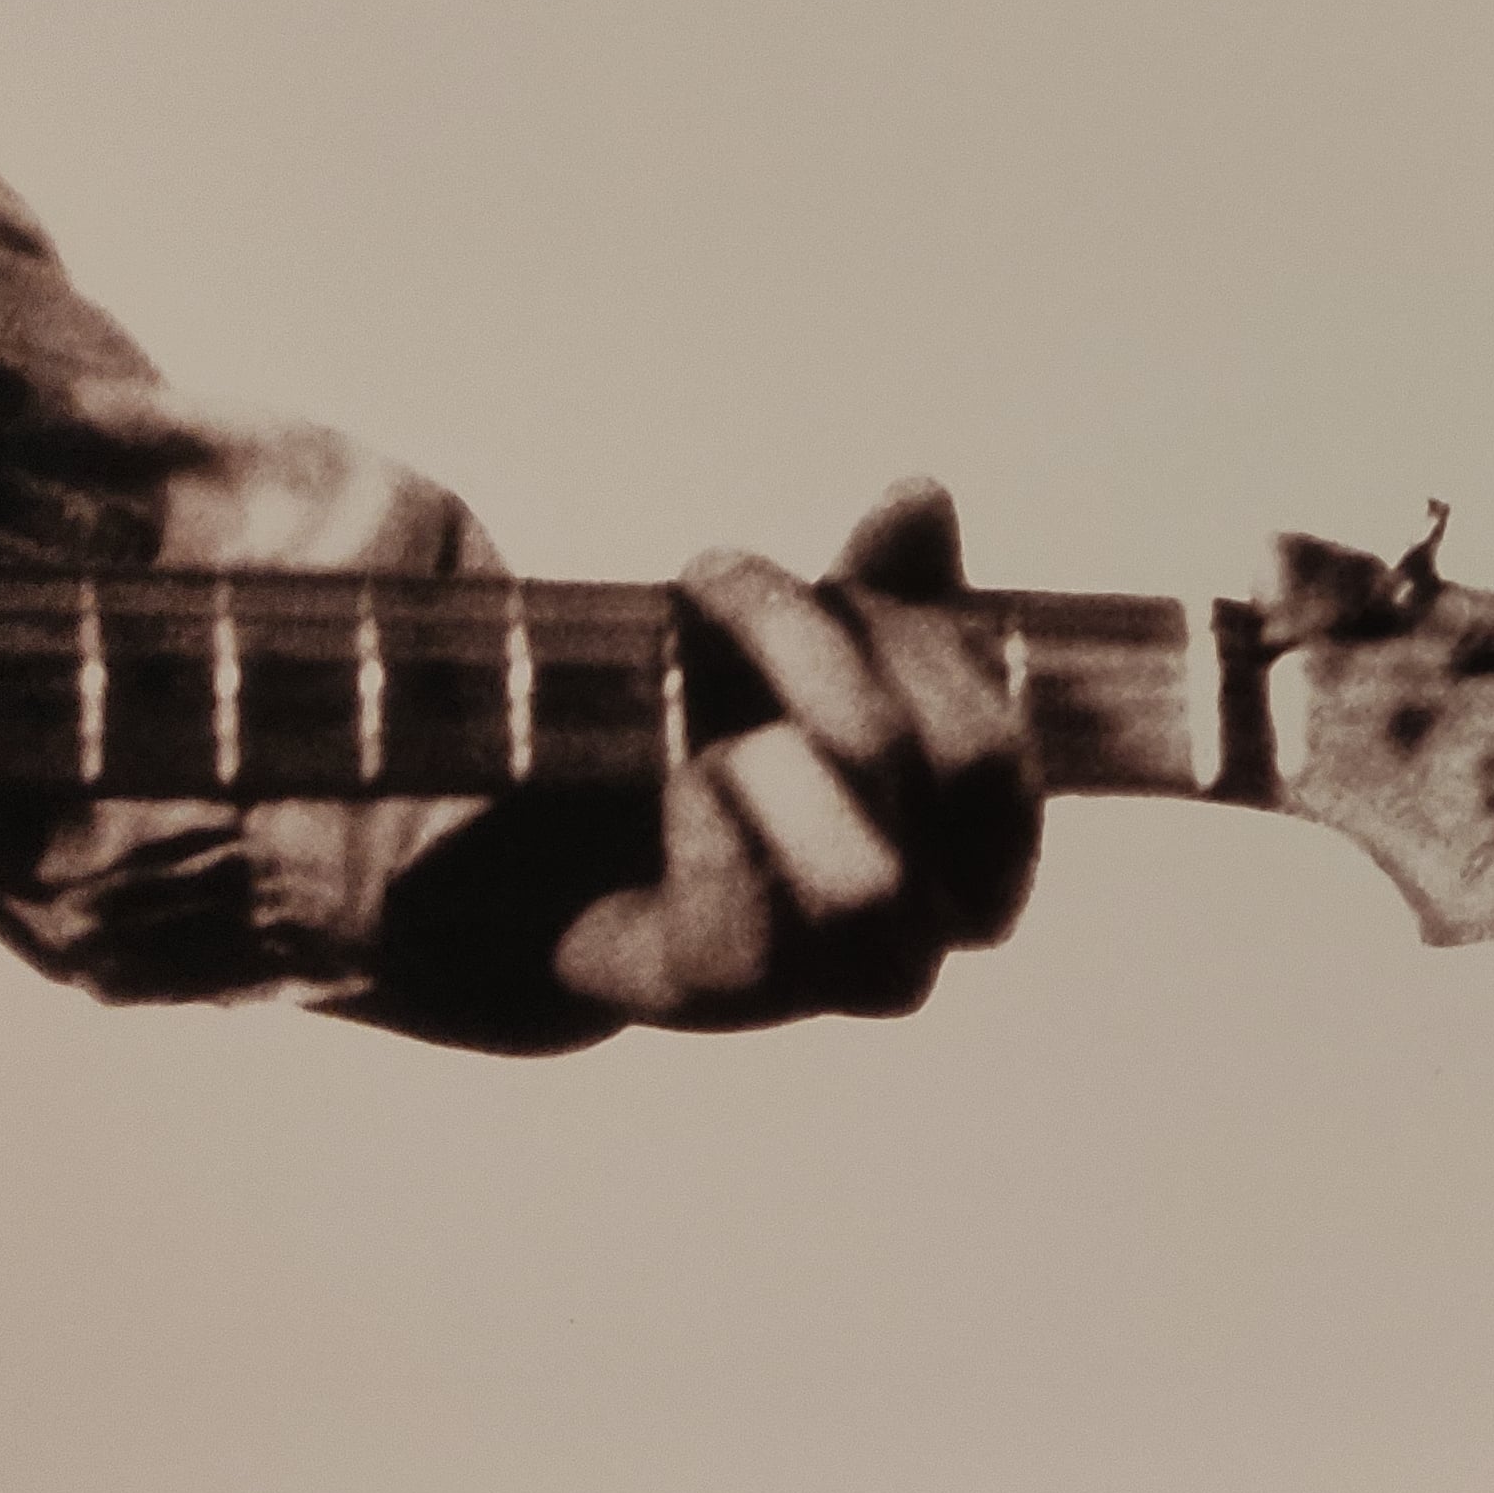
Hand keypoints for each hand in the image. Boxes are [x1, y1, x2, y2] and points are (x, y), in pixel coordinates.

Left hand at [550, 478, 1038, 1030]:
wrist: (494, 829)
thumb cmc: (671, 723)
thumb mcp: (784, 643)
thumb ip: (873, 583)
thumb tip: (923, 498)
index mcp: (943, 844)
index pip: (999, 772)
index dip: (950, 670)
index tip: (851, 576)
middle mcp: (892, 932)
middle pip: (941, 807)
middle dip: (851, 672)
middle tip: (724, 583)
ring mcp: (792, 979)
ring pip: (872, 886)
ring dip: (789, 749)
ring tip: (695, 691)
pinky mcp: (680, 994)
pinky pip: (741, 941)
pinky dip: (721, 836)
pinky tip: (679, 773)